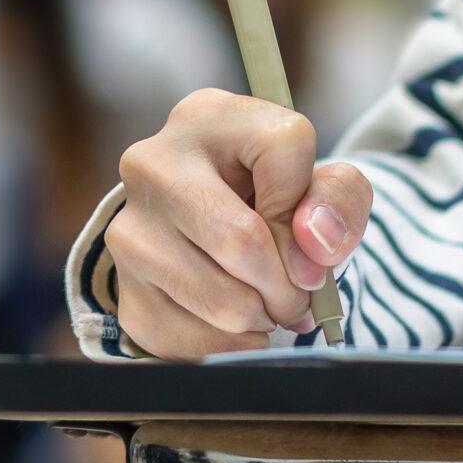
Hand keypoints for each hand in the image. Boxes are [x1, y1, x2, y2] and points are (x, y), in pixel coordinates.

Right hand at [104, 88, 372, 358]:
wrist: (222, 228)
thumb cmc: (278, 199)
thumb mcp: (324, 183)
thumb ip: (339, 199)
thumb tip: (313, 245)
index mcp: (209, 117)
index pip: (281, 149)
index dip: (310, 207)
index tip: (313, 241)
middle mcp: (153, 163)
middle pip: (239, 240)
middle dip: (287, 283)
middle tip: (300, 295)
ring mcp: (129, 228)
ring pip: (218, 300)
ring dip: (261, 318)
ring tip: (269, 305)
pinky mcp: (123, 288)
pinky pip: (186, 338)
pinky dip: (228, 345)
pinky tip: (238, 326)